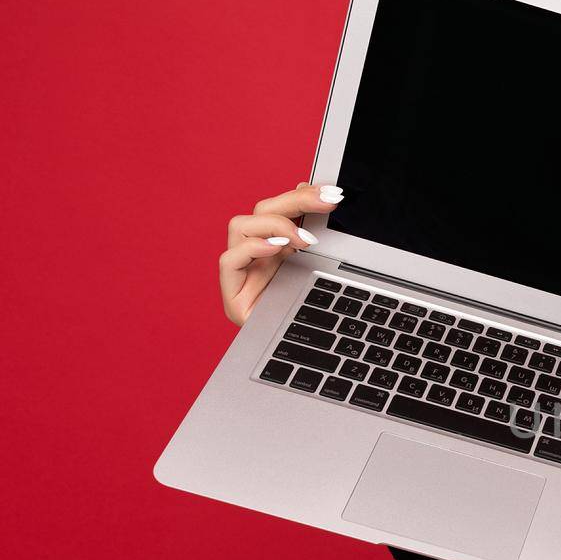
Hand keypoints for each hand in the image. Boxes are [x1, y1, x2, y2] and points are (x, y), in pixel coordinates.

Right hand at [218, 182, 342, 324]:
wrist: (306, 366)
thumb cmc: (317, 319)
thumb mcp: (328, 273)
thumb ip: (323, 241)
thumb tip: (326, 200)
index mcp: (281, 248)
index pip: (282, 208)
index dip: (302, 195)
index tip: (331, 192)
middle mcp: (258, 257)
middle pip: (262, 210)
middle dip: (296, 201)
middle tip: (328, 202)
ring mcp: (244, 275)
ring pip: (239, 226)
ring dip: (273, 224)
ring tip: (303, 238)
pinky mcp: (234, 297)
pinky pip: (228, 262)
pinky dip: (251, 249)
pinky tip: (278, 249)